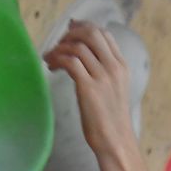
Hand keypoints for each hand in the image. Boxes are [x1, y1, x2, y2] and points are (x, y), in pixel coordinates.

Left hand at [44, 20, 135, 159]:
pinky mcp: (89, 88)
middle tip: (57, 45)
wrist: (115, 141)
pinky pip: (70, 62)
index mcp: (121, 66)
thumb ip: (104, 72)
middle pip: (91, 33)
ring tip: (49, 59)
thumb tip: (84, 59)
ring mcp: (102, 77)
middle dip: (70, 34)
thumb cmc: (110, 120)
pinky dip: (57, 59)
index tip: (68, 34)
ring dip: (59, 48)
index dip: (83, 28)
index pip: (103, 34)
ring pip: (78, 46)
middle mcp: (113, 67)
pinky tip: (51, 67)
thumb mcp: (113, 90)